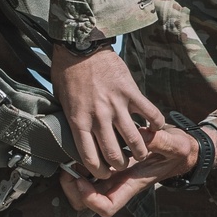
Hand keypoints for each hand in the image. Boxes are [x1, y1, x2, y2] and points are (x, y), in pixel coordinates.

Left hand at [51, 45, 164, 175]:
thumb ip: (72, 121)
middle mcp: (98, 117)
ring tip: (142, 151)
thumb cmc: (67, 72)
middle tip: (125, 164)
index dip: (100, 171)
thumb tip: (77, 138)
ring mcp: (116, 105)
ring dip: (141, 150)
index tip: (105, 172)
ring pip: (135, 140)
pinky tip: (155, 126)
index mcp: (78, 122)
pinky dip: (156, 123)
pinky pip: (149, 113)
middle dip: (121, 165)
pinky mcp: (130, 92)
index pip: (91, 159)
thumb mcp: (61, 102)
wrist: (80, 45)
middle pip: (114, 155)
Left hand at [60, 125, 216, 216]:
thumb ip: (161, 142)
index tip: (82, 181)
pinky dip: (79, 161)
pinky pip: (88, 170)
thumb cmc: (178, 151)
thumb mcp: (174, 145)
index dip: (90, 200)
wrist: (181, 147)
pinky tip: (79, 144)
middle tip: (67, 169)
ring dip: (72, 176)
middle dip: (72, 189)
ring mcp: (112, 174)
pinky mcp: (109, 161)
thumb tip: (145, 136)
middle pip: (86, 202)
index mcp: (131, 185)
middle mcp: (118, 183)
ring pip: (83, 187)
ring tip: (68, 156)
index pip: (106, 207)